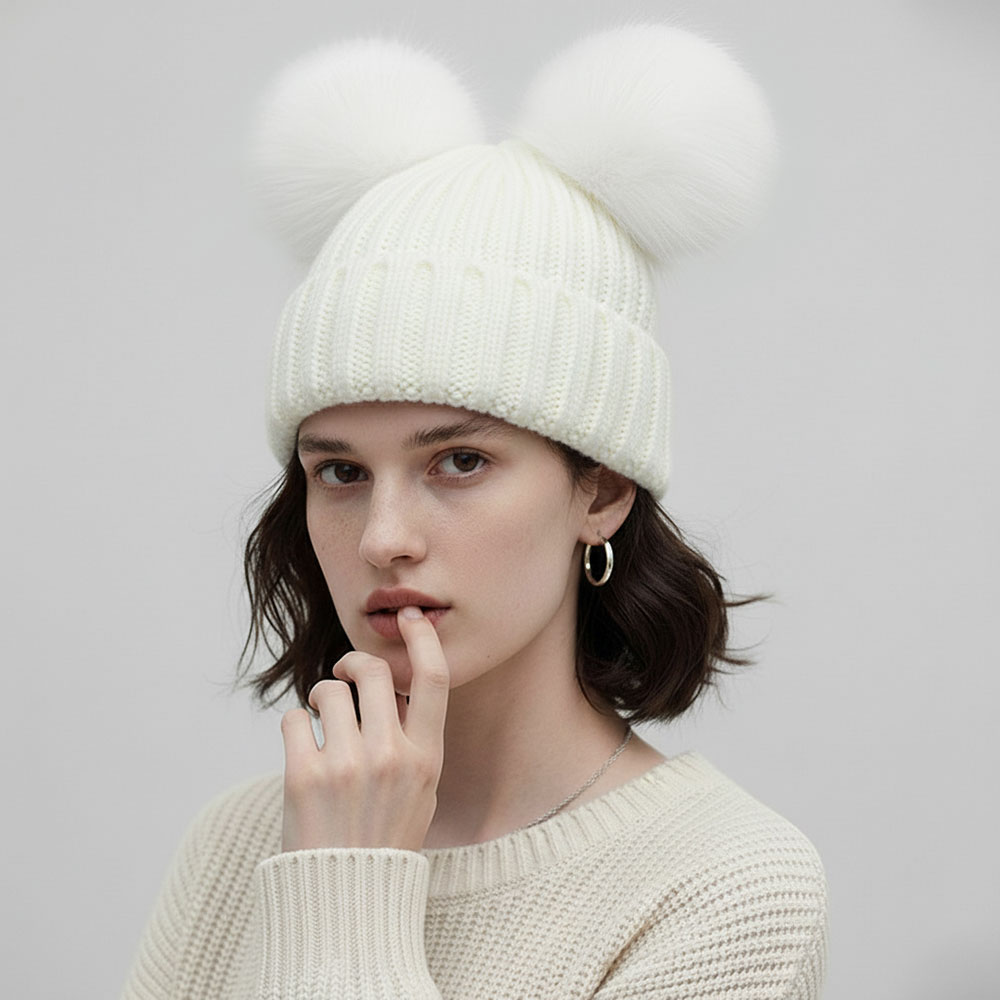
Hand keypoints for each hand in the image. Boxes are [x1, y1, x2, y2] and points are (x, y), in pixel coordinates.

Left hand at [278, 606, 449, 852]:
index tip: (409, 617)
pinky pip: (294, 718)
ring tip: (320, 724)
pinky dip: (295, 725)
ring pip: (329, 690)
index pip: (435, 679)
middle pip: (375, 672)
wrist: (344, 899)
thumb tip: (393, 688)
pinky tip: (302, 748)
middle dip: (354, 661)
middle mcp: (391, 756)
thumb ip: (414, 740)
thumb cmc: (384, 838)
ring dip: (321, 698)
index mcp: (426, 759)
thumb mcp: (420, 792)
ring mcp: (347, 765)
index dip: (423, 638)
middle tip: (344, 671)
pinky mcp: (303, 776)